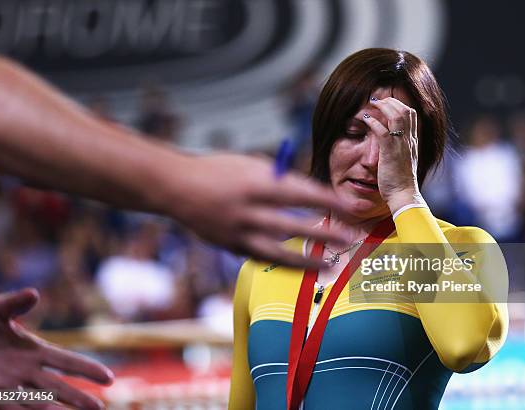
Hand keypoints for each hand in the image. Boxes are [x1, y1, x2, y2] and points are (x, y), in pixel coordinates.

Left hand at [0, 289, 112, 409]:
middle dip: (78, 398)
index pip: (67, 362)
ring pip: (36, 402)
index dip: (88, 370)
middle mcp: (26, 372)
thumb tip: (34, 294)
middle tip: (98, 408)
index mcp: (34, 351)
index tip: (109, 378)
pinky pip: (8, 407)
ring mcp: (8, 386)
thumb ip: (15, 303)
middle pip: (57, 388)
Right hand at [156, 153, 350, 267]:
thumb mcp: (250, 165)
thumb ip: (278, 180)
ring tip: (329, 266)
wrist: (174, 187)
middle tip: (350, 238)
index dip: (328, 201)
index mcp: (256, 183)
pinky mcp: (228, 246)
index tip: (350, 207)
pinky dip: (281, 261)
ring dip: (306, 260)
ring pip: (278, 252)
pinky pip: (260, 257)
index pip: (301, 193)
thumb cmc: (219, 170)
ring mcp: (237, 232)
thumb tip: (309, 195)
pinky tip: (299, 267)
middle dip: (324, 233)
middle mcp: (248, 210)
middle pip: (293, 225)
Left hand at [362, 97, 425, 210]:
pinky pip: (383, 131)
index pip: (412, 115)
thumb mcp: (403, 161)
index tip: (388, 102)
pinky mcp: (390, 153)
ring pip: (396, 117)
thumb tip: (392, 144)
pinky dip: (373, 122)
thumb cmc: (401, 181)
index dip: (400, 105)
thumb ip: (399, 149)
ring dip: (383, 107)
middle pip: (406, 111)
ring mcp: (401, 146)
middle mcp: (409, 141)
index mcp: (413, 142)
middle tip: (378, 100)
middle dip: (392, 101)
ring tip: (372, 104)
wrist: (404, 194)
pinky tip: (365, 119)